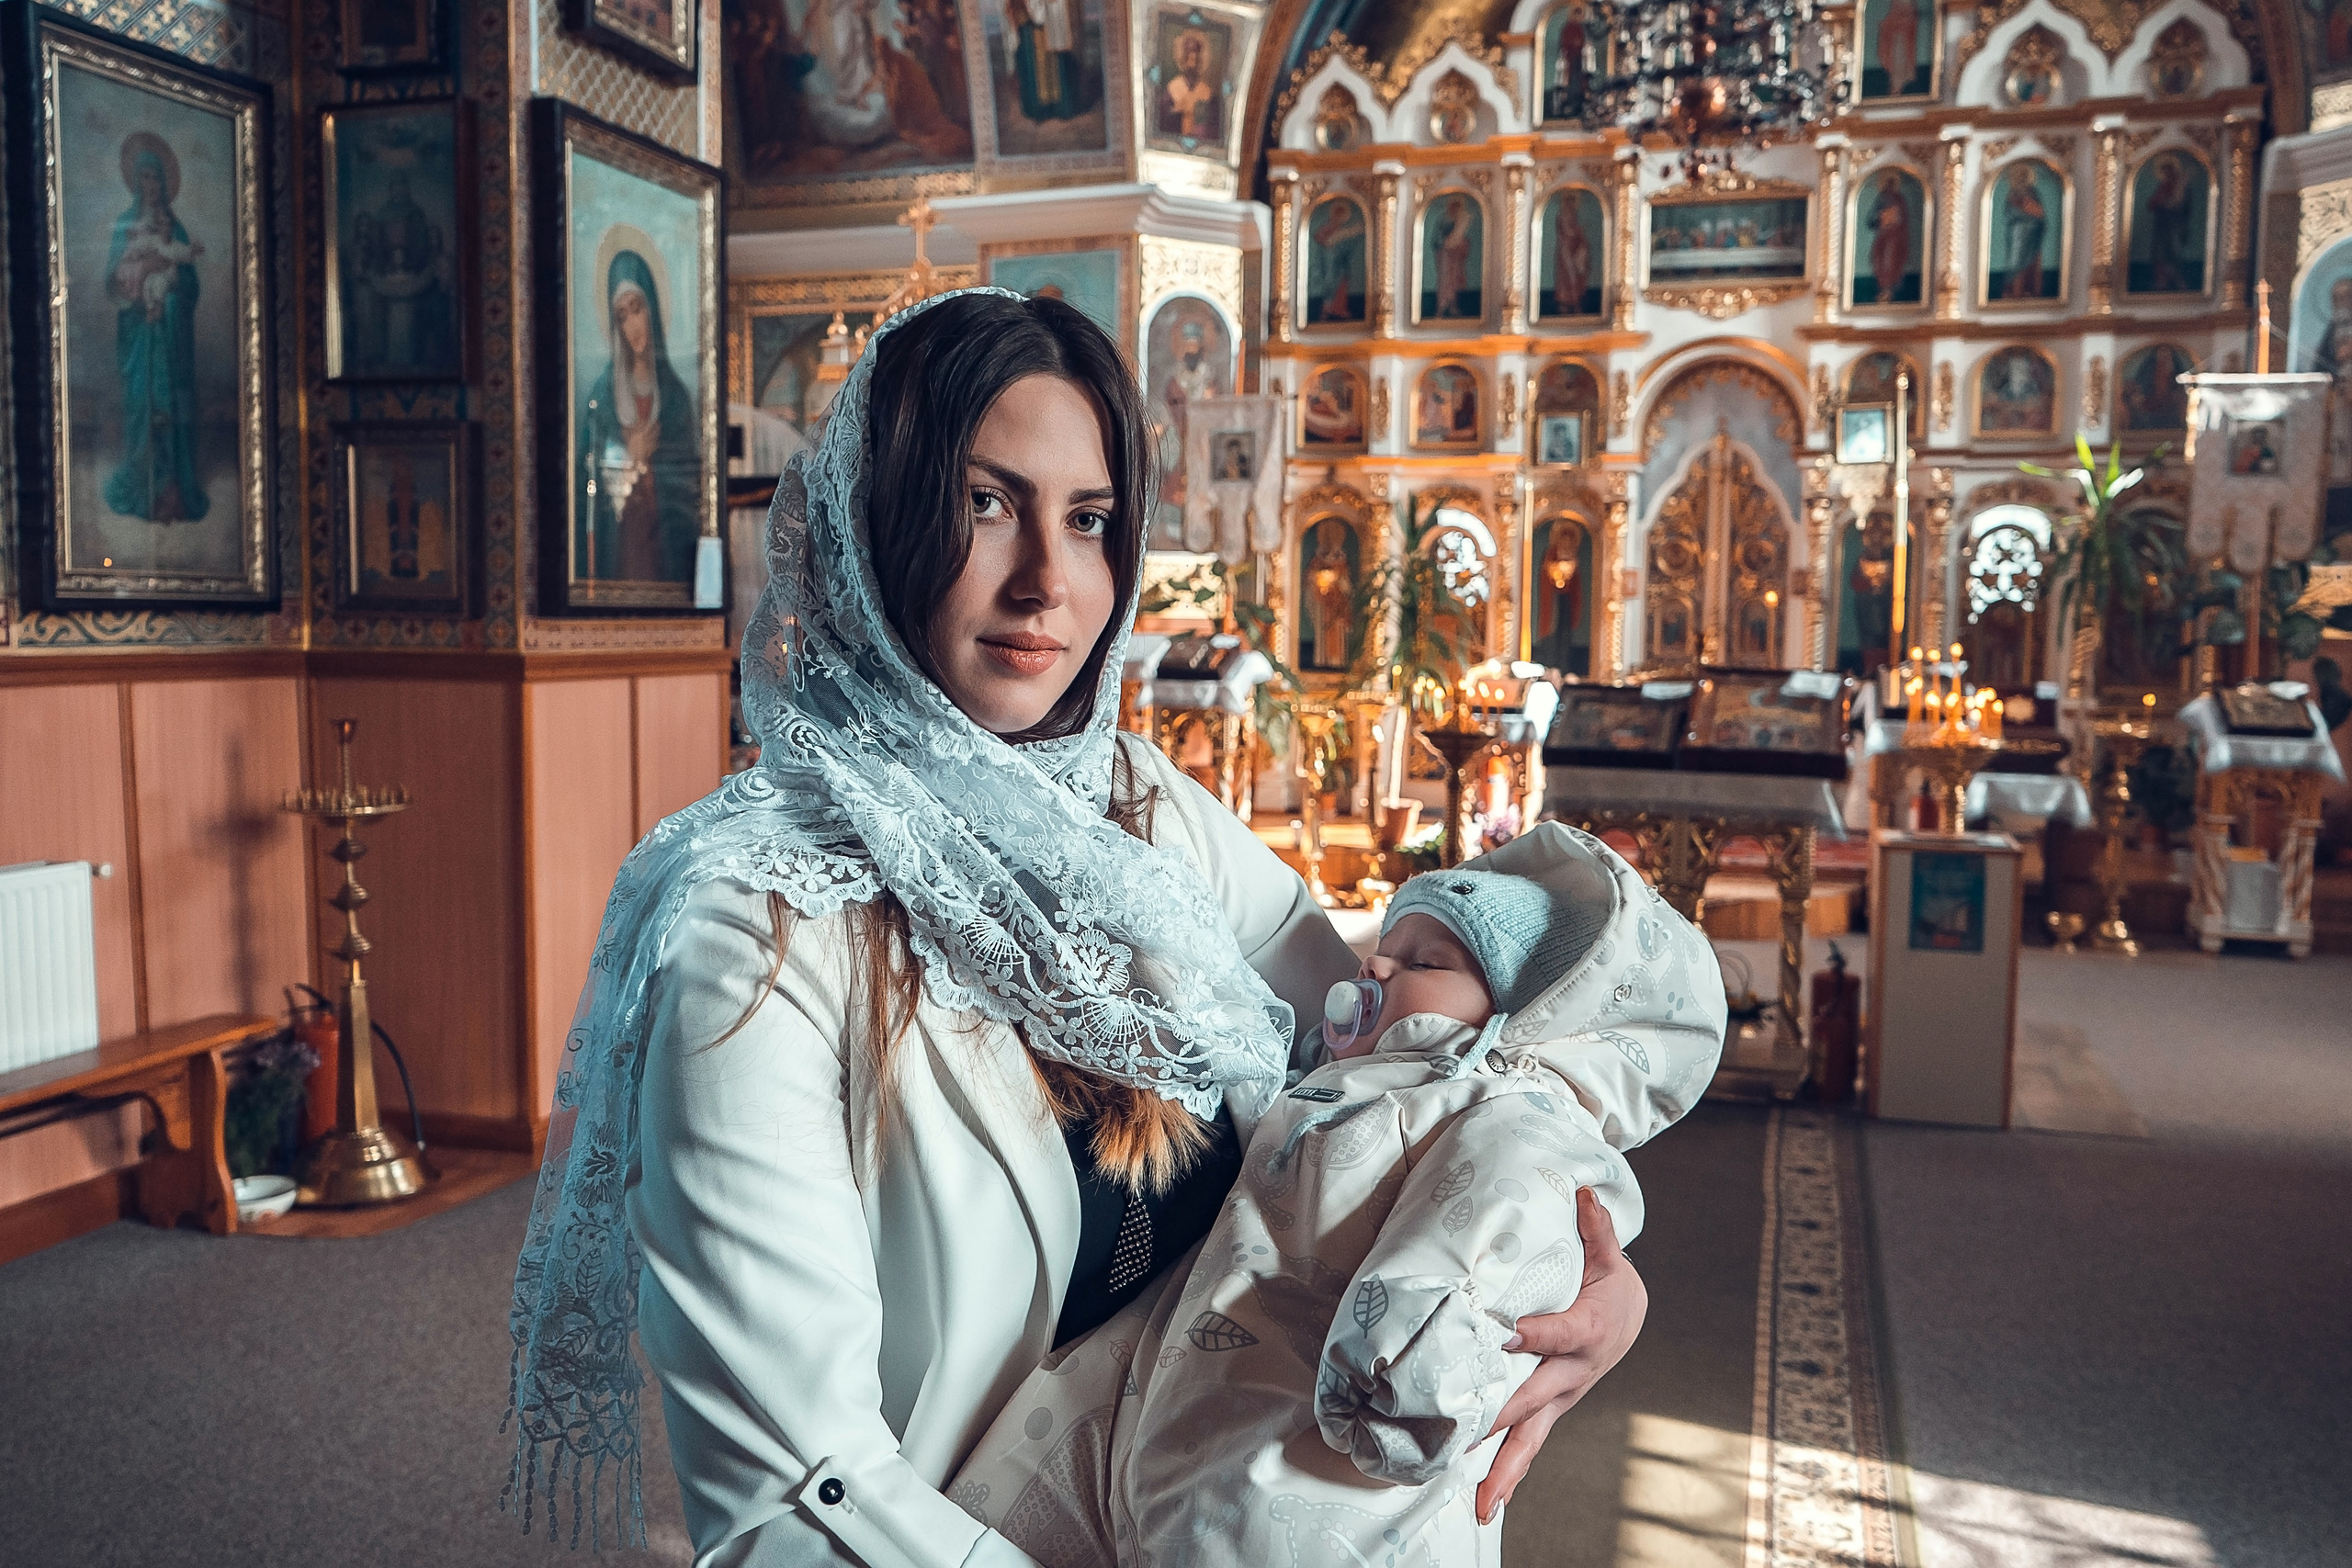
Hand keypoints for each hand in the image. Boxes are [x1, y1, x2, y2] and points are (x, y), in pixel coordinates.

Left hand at [1474, 1187, 1646, 1524]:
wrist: (1629, 1320)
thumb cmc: (1610, 1286)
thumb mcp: (1608, 1257)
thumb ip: (1595, 1228)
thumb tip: (1585, 1192)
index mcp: (1587, 1331)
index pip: (1558, 1333)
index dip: (1534, 1333)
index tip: (1504, 1333)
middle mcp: (1572, 1374)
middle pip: (1534, 1400)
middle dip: (1499, 1421)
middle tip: (1463, 1440)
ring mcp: (1559, 1398)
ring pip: (1530, 1438)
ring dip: (1503, 1472)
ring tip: (1479, 1504)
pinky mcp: (1548, 1410)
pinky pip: (1527, 1445)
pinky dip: (1507, 1475)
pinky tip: (1483, 1502)